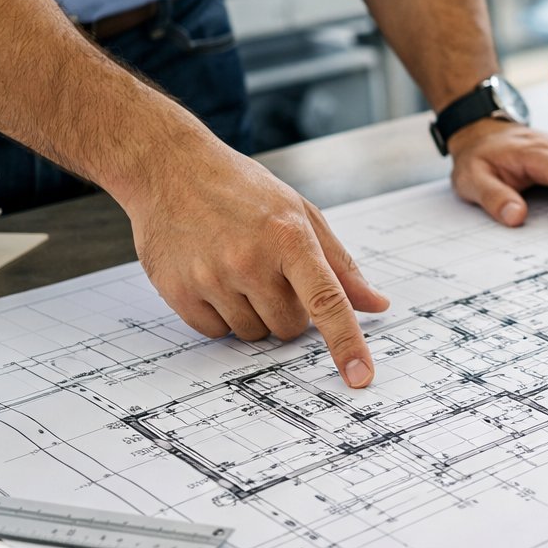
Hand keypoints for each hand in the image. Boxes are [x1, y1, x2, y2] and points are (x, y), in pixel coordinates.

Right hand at [123, 140, 390, 387]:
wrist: (170, 170)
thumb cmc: (243, 190)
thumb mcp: (300, 213)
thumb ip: (340, 264)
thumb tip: (376, 304)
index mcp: (289, 237)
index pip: (327, 301)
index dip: (346, 342)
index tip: (360, 377)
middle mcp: (251, 260)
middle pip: (289, 327)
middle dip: (288, 310)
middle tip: (270, 273)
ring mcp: (213, 277)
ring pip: (253, 334)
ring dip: (253, 314)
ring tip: (238, 269)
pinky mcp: (179, 292)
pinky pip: (216, 333)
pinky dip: (221, 316)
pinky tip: (213, 278)